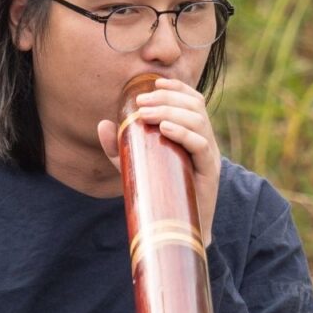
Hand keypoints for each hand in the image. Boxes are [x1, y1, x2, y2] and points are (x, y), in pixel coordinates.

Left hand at [97, 78, 220, 244]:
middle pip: (195, 106)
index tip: (155, 81)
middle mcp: (206, 142)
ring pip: (198, 121)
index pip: (193, 100)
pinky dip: (182, 133)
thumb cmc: (159, 195)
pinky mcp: (210, 173)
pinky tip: (164, 129)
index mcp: (194, 135)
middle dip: (167, 97)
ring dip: (170, 111)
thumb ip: (119, 146)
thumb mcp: (135, 166)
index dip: (177, 86)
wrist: (178, 231)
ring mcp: (210, 157)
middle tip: (141, 102)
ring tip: (146, 114)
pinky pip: (201, 145)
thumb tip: (102, 124)